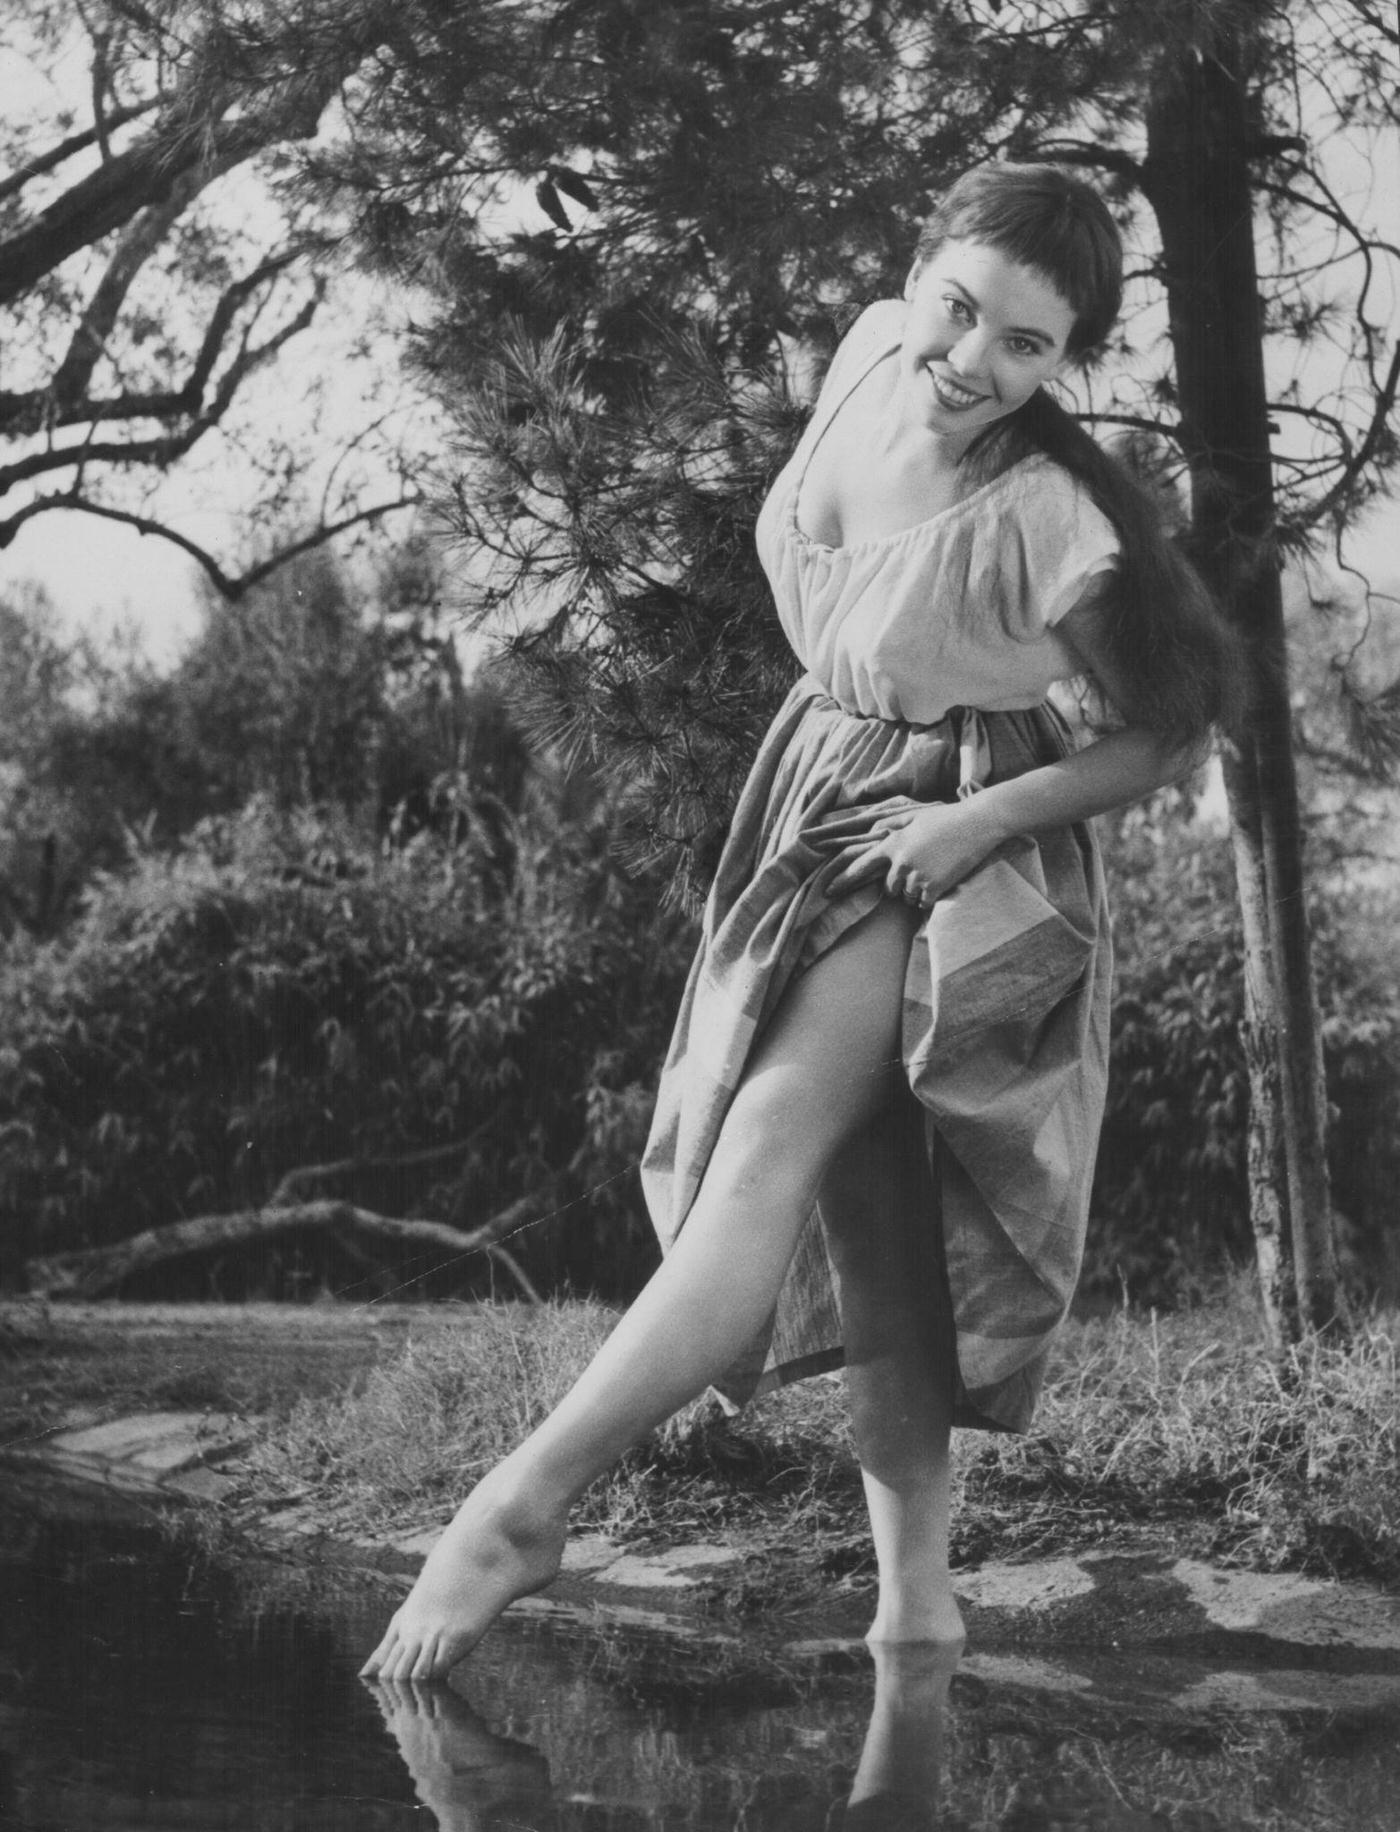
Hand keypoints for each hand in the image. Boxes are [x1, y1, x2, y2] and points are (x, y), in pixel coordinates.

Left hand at [828, 796, 1003, 909]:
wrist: (977, 824)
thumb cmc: (947, 818)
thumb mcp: (915, 816)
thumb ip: (892, 826)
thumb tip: (872, 832)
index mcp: (893, 843)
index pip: (861, 865)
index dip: (843, 880)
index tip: (828, 891)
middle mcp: (900, 861)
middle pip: (889, 887)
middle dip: (900, 884)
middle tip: (921, 869)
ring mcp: (916, 875)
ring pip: (907, 896)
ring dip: (917, 890)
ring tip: (935, 870)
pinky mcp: (933, 887)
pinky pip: (923, 903)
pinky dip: (931, 897)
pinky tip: (942, 879)